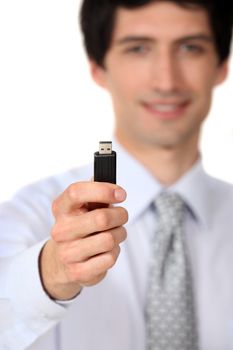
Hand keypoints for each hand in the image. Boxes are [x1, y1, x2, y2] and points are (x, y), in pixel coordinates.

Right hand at [40, 181, 127, 299]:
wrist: (62, 259)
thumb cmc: (80, 225)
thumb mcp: (83, 205)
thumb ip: (95, 191)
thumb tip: (111, 185)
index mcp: (61, 208)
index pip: (77, 192)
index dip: (103, 190)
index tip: (121, 194)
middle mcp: (61, 230)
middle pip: (101, 218)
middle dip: (120, 215)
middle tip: (122, 216)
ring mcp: (68, 253)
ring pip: (109, 239)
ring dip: (120, 234)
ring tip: (114, 233)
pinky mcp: (78, 272)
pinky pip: (110, 258)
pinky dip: (115, 252)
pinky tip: (107, 250)